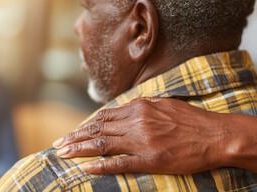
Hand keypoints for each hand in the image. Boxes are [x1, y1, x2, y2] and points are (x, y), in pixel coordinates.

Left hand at [53, 98, 227, 174]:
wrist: (214, 134)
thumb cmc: (190, 119)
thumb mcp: (163, 104)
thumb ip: (141, 106)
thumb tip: (124, 109)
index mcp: (139, 108)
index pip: (103, 117)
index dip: (84, 126)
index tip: (71, 132)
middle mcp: (136, 122)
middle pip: (97, 130)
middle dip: (74, 137)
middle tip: (57, 144)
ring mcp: (141, 141)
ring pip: (102, 144)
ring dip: (79, 149)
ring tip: (62, 154)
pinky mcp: (150, 159)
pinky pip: (120, 163)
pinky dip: (101, 165)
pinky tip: (86, 168)